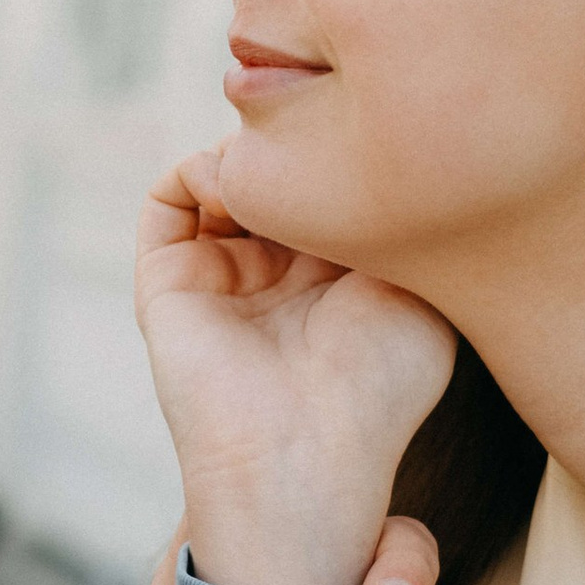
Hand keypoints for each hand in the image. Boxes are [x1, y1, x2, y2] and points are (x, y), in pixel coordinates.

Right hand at [136, 149, 455, 584]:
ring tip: (275, 165)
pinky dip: (197, 170)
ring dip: (246, 155)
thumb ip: (390, 219)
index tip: (363, 133)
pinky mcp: (167, 282)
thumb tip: (353, 157)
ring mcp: (218, 277)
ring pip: (221, 178)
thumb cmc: (378, 387)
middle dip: (290, 145)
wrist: (308, 453)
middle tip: (313, 131)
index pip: (328, 189)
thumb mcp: (418, 287)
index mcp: (335, 281)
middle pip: (273, 176)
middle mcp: (275, 276)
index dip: (342, 151)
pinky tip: (236, 182)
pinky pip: (166, 201)